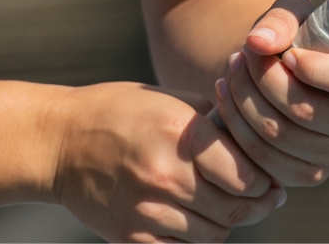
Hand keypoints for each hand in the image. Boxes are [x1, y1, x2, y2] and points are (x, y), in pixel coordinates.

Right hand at [50, 81, 284, 242]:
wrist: (57, 144)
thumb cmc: (118, 112)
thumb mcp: (167, 99)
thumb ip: (213, 117)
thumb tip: (256, 136)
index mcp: (179, 136)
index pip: (247, 175)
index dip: (266, 180)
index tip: (271, 178)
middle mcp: (165, 176)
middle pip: (235, 209)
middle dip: (258, 205)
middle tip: (267, 197)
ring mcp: (146, 211)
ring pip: (214, 234)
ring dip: (228, 222)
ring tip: (227, 205)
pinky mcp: (132, 238)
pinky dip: (197, 238)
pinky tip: (196, 218)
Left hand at [212, 0, 328, 187]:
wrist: (283, 68)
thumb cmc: (298, 35)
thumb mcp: (294, 14)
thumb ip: (280, 20)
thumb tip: (258, 42)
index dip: (316, 69)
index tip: (287, 54)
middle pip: (306, 111)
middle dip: (263, 78)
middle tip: (243, 52)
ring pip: (278, 134)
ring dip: (244, 97)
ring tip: (232, 66)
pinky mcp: (305, 175)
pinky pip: (262, 157)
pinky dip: (235, 123)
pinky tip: (225, 91)